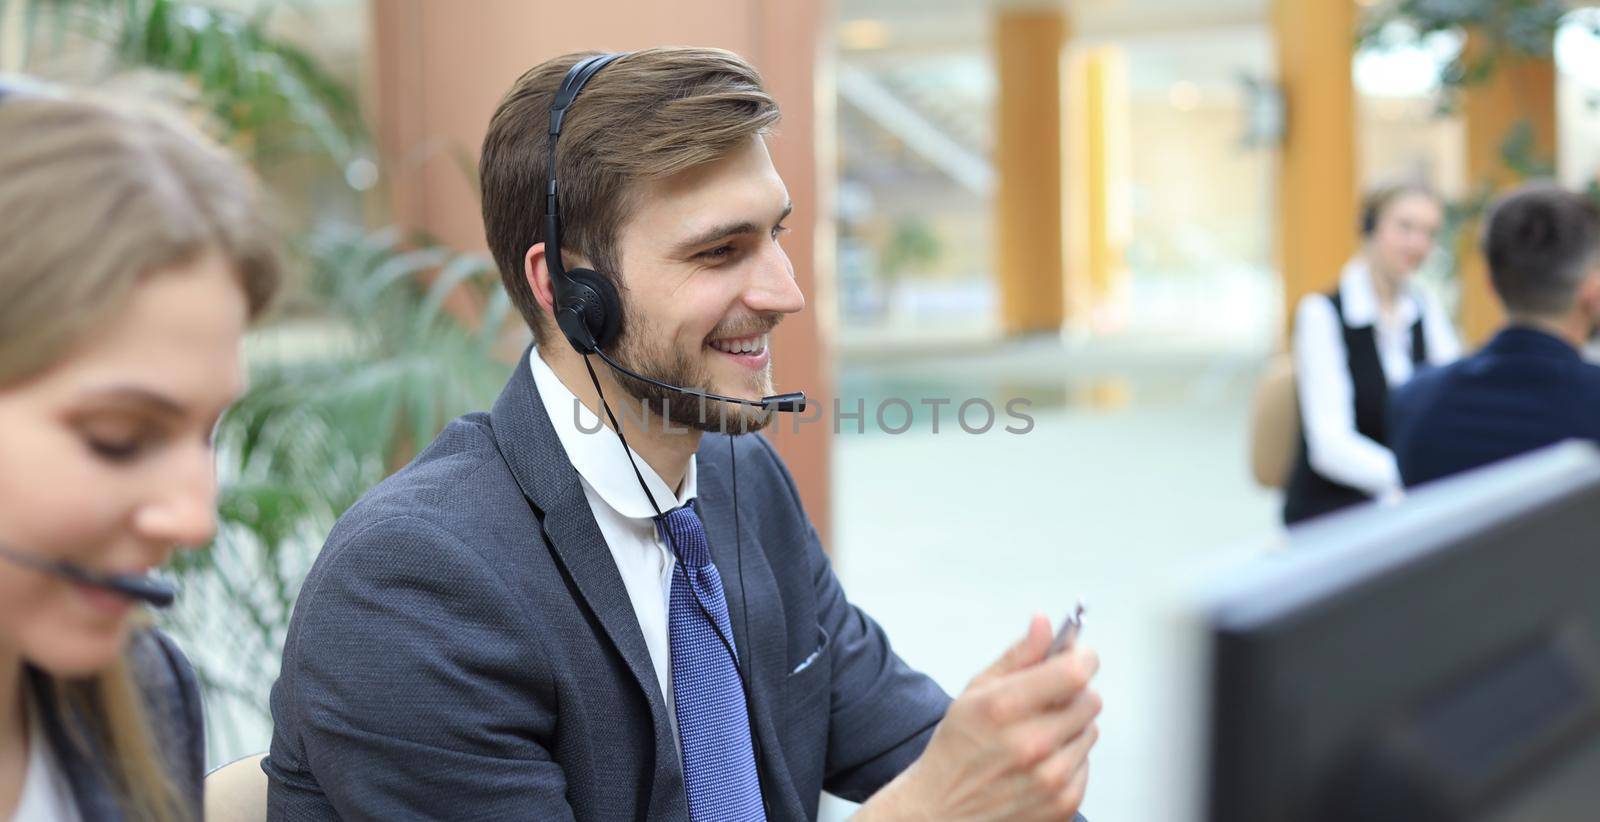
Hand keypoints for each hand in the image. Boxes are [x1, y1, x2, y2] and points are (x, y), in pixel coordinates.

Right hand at [859, 614, 1100, 820]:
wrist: (943, 811)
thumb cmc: (957, 748)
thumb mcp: (976, 691)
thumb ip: (1017, 655)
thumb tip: (1043, 623)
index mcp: (1003, 708)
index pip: (1073, 671)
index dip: (1082, 656)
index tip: (1078, 653)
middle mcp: (1030, 744)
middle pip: (1089, 699)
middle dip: (1074, 691)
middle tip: (1050, 696)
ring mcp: (1050, 778)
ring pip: (1090, 730)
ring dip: (1071, 726)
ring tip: (1037, 733)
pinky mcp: (1064, 802)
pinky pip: (1086, 762)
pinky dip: (1069, 756)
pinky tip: (1040, 760)